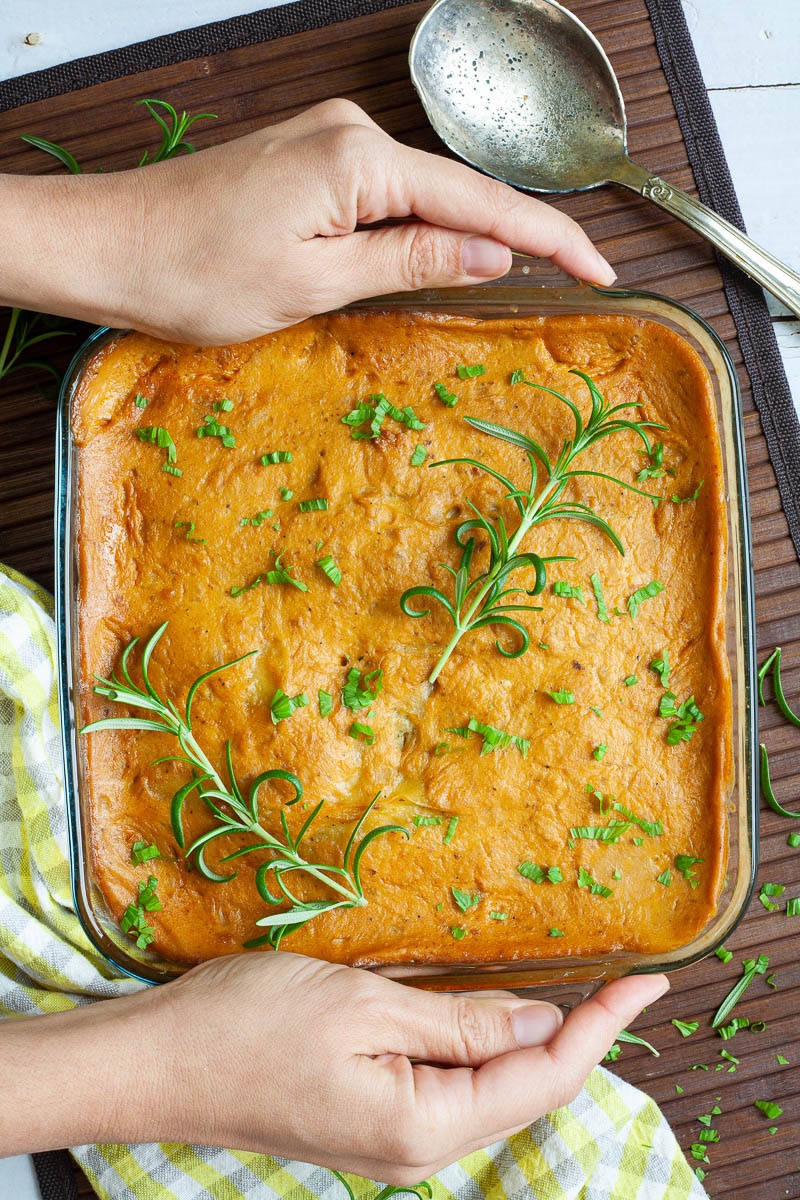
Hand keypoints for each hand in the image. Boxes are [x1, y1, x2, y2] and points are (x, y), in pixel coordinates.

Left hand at [2, 99, 614, 343]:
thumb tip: (493, 252)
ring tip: (516, 279)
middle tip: (577, 281)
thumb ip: (410, 262)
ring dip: (461, 240)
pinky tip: (437, 260)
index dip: (551, 237)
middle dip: (514, 239)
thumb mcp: (315, 284)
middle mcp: (349, 132)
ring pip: (421, 196)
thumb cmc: (195, 272)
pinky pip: (383, 196)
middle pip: (457, 192)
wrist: (109, 246)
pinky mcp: (307, 160)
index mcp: (358, 158)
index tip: (604, 269)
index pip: (482, 201)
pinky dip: (415, 231)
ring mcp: (326, 141)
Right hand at [145, 953, 665, 1181]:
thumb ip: (461, 1022)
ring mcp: (391, 1139)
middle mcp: (417, 1147)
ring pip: (492, 1093)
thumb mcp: (365, 1004)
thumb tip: (540, 1025)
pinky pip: (453, 1087)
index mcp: (423, 1123)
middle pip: (525, 1093)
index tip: (647, 982)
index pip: (542, 1077)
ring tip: (578, 994)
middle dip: (581, 1037)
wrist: (158, 1061)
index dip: (601, 1027)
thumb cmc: (249, 1023)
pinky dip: (489, 1049)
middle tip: (620, 980)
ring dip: (537, 1043)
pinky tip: (497, 1015)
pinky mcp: (371, 1118)